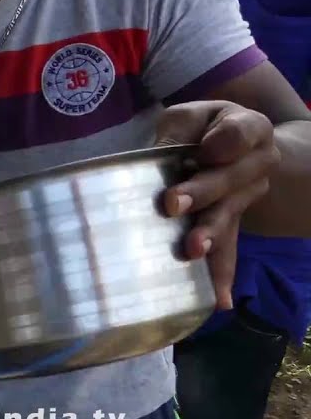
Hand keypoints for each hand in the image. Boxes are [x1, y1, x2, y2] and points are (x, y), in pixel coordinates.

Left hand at [156, 100, 280, 309]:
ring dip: (210, 235)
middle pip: (231, 179)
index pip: (242, 133)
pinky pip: (228, 249)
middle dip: (203, 193)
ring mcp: (246, 198)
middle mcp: (257, 165)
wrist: (221, 146)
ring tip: (193, 250)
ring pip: (229, 216)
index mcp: (250, 129)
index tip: (204, 151)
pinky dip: (222, 274)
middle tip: (172, 204)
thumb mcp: (185, 118)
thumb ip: (177, 132)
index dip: (224, 144)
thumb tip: (161, 155)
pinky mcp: (231, 225)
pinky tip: (220, 300)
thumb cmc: (198, 129)